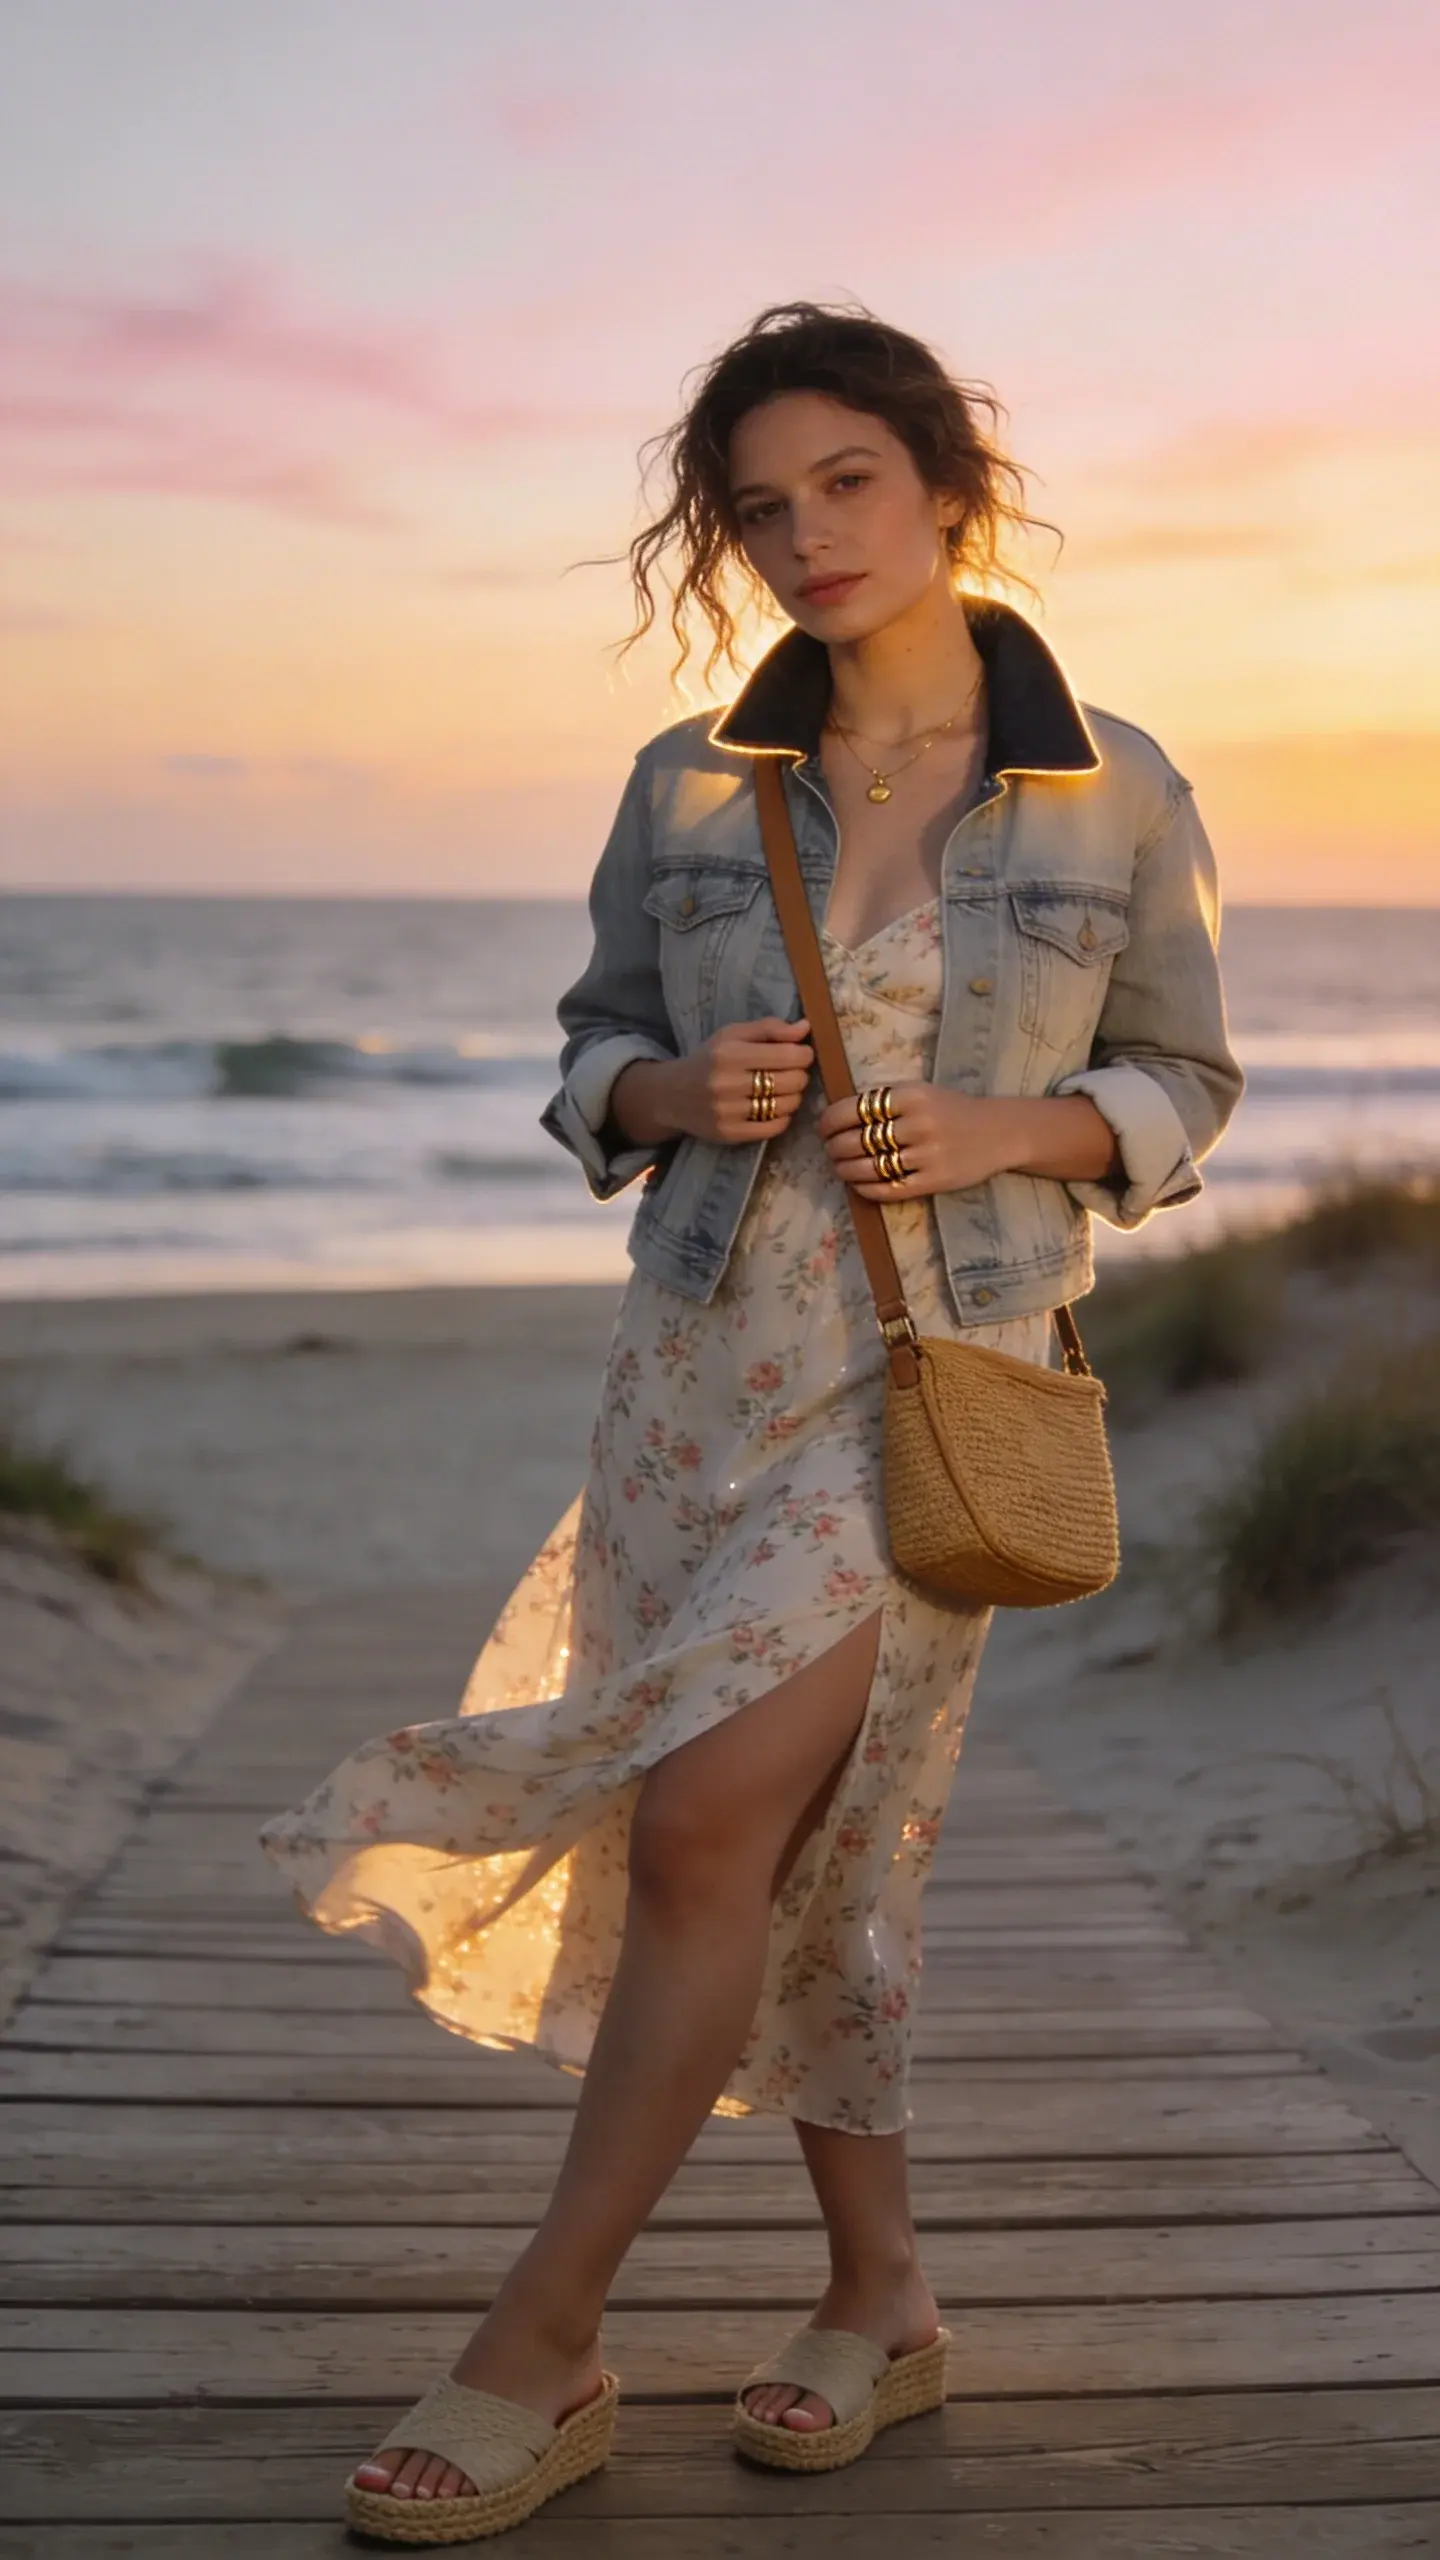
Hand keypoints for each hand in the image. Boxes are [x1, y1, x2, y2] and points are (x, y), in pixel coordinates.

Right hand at [617, 1016, 813, 1147]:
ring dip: (794, 1097)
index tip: (801, 1054)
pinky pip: (774, 1128)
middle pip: (791, 1081)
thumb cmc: (708, 1059)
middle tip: (792, 1072)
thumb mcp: (732, 1035)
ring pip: (786, 1105)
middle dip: (800, 1075)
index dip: (804, 1054)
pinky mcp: (730, 1134)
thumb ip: (769, 1028)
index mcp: (730, 1053)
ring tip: (785, 1090)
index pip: (788, 1055)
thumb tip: (805, 1027)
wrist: (671, 1094)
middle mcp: (727, 1083)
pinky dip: (784, 1118)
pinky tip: (776, 1108)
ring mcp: (728, 1112)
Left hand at [816, 1083, 1016, 1200]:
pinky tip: (858, 1184)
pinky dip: (865, 1188)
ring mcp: (927, 1155)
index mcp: (912, 1096)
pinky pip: (887, 1189)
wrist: (1000, 1132)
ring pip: (868, 1167)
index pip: (854, 1110)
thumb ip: (886, 1101)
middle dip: (834, 1148)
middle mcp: (919, 1124)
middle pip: (857, 1140)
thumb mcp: (922, 1093)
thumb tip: (838, 1117)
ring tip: (839, 1168)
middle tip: (830, 1150)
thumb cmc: (953, 1110)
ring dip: (845, 1170)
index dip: (830, 1122)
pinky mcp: (933, 1181)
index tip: (823, 1129)